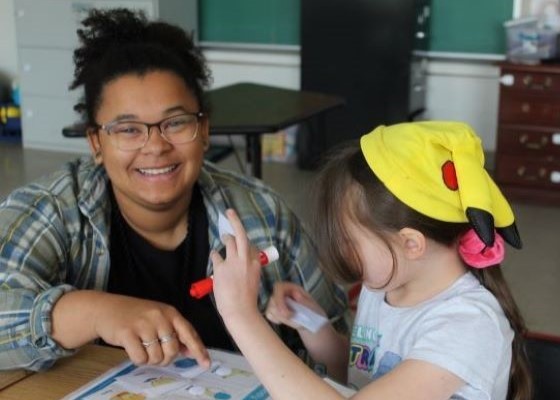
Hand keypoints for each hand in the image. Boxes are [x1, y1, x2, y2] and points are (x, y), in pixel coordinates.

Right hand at [93, 293, 209, 367]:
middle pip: (172, 350)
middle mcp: (159, 317)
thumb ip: (175, 333)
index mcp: (170, 312)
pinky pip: (140, 358)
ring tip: (142, 348)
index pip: (189, 333)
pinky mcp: (127, 333)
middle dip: (165, 358)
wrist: (106, 308)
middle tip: (156, 353)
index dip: (198, 350)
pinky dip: (138, 359)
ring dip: (150, 359)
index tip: (206, 363)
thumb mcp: (158, 318)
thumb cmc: (135, 315)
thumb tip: (191, 351)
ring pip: (156, 356)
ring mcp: (143, 324)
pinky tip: (133, 349)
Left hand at [211, 209, 261, 319]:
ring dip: (225, 238)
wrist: (240, 311)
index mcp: (256, 264)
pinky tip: (215, 257)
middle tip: (229, 212)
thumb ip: (248, 269)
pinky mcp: (221, 267)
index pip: (251, 246)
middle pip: (241, 234)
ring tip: (223, 237)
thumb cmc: (247, 299)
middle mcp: (246, 259)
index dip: (246, 242)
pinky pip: (216, 256)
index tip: (242, 239)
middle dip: (235, 220)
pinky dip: (215, 256)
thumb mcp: (253, 281)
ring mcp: (233, 262)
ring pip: (228, 241)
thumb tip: (241, 263)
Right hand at [265, 282, 326, 330]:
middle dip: (281, 313)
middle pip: (272, 299)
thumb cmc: (314, 312)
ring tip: (293, 321)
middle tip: (292, 319)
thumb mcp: (313, 307)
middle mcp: (282, 292)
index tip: (287, 314)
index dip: (279, 299)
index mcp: (292, 287)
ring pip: (270, 309)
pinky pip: (269, 315)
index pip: (279, 287)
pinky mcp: (273, 310)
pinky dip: (276, 320)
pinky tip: (285, 321)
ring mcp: (276, 301)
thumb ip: (304, 301)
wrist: (312, 322)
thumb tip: (295, 293)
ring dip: (281, 318)